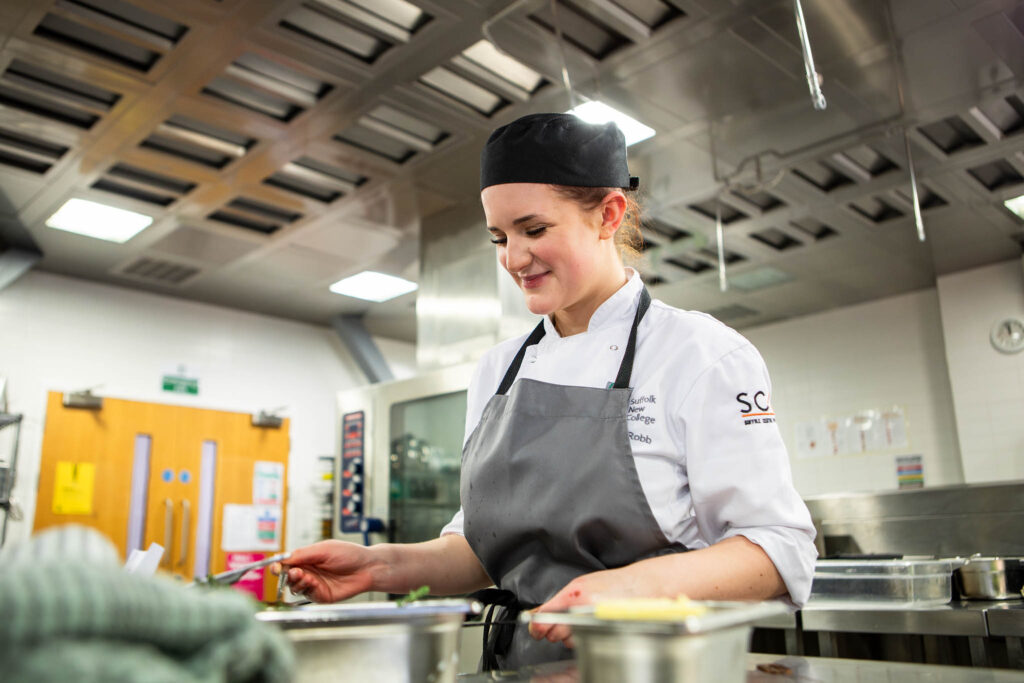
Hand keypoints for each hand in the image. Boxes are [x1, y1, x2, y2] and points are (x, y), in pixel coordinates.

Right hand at [272, 540, 377, 602]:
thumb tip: (282, 559)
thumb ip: (303, 554)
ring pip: (295, 587)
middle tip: (294, 572)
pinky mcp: (321, 596)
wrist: (367, 567)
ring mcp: (314, 585)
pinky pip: (307, 595)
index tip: (276, 567)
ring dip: (297, 582)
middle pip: (287, 577)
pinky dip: (307, 589)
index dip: (279, 566)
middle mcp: (309, 572)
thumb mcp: (324, 549)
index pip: (286, 563)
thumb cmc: (349, 554)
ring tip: (306, 576)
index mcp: (307, 558)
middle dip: (287, 575)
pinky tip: (314, 582)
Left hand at [529, 567, 644, 647]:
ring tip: (584, 621)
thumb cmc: (613, 584)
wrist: (641, 586)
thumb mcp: (581, 584)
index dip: (536, 625)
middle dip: (555, 630)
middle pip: (554, 633)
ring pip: (568, 641)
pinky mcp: (603, 633)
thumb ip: (559, 600)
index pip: (545, 616)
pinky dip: (584, 639)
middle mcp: (582, 610)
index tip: (535, 628)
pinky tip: (592, 627)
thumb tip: (538, 613)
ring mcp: (593, 623)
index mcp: (573, 594)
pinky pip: (584, 643)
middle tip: (562, 622)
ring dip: (570, 636)